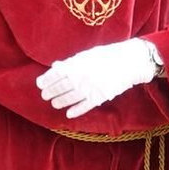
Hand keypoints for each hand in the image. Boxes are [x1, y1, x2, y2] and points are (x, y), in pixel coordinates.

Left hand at [36, 38, 159, 118]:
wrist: (129, 62)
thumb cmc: (106, 55)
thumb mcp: (86, 55)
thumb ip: (70, 62)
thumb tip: (56, 66)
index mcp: (76, 65)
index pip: (55, 75)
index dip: (45, 81)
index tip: (39, 84)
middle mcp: (80, 77)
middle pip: (60, 88)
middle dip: (50, 92)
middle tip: (45, 95)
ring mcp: (89, 88)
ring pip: (70, 98)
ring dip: (60, 102)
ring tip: (55, 104)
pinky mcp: (100, 97)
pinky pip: (85, 106)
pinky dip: (76, 111)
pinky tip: (68, 114)